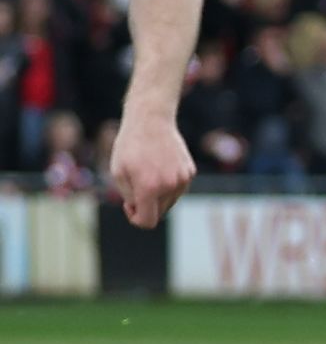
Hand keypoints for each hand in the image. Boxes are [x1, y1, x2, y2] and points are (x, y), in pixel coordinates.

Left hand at [105, 112, 192, 228]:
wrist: (151, 121)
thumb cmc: (130, 146)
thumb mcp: (118, 173)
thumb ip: (129, 197)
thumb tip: (141, 210)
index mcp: (149, 188)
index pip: (147, 221)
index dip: (135, 218)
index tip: (129, 204)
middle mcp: (170, 186)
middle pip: (159, 213)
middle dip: (146, 205)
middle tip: (135, 186)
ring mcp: (183, 179)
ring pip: (169, 202)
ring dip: (157, 196)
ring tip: (147, 174)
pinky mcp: (190, 172)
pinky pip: (177, 189)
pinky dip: (167, 186)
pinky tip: (159, 168)